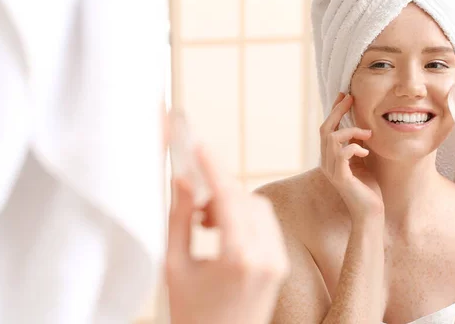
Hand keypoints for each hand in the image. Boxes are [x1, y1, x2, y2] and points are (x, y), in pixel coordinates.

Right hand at [166, 147, 288, 323]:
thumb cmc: (190, 314)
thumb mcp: (174, 265)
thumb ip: (179, 218)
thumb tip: (182, 180)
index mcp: (238, 258)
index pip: (229, 197)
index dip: (213, 168)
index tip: (200, 148)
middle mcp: (266, 256)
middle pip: (245, 198)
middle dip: (219, 187)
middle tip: (192, 190)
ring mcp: (278, 260)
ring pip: (259, 207)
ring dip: (231, 202)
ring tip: (202, 218)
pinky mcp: (280, 264)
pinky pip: (265, 224)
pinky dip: (244, 216)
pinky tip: (220, 228)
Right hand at [320, 92, 383, 225]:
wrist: (370, 214)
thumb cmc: (369, 189)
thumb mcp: (363, 161)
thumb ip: (358, 145)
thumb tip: (362, 125)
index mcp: (330, 158)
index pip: (327, 129)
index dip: (334, 111)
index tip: (344, 96)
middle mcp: (326, 163)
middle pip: (325, 130)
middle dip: (337, 111)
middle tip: (351, 99)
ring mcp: (331, 171)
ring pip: (331, 139)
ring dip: (351, 131)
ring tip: (368, 134)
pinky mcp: (341, 178)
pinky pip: (342, 154)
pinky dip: (354, 147)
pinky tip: (365, 151)